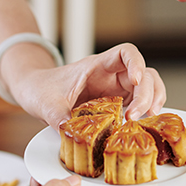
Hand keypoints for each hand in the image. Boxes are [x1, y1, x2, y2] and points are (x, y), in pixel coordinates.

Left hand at [9, 43, 165, 130]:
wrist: (34, 91)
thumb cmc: (40, 88)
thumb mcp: (46, 104)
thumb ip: (58, 117)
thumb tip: (69, 131)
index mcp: (96, 66)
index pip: (126, 53)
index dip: (136, 63)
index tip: (136, 80)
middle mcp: (111, 76)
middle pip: (144, 75)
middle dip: (146, 94)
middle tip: (134, 116)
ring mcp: (115, 91)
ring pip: (147, 88)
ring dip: (151, 102)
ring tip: (146, 120)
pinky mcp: (116, 106)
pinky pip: (138, 106)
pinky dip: (144, 114)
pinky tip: (139, 126)